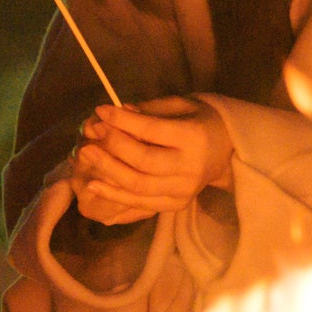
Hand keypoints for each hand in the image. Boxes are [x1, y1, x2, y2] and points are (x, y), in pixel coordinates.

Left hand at [70, 97, 229, 224]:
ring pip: (138, 186)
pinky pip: (140, 203)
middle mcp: (190, 168)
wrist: (226, 152)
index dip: (123, 121)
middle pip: (143, 161)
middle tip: (93, 131)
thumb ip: (148, 111)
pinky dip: (114, 195)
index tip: (101, 110)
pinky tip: (93, 184)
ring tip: (86, 155)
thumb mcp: (179, 106)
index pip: (152, 130)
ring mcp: (183, 191)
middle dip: (113, 145)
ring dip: (108, 170)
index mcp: (194, 138)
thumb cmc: (198, 121)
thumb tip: (115, 114)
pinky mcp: (175, 205)